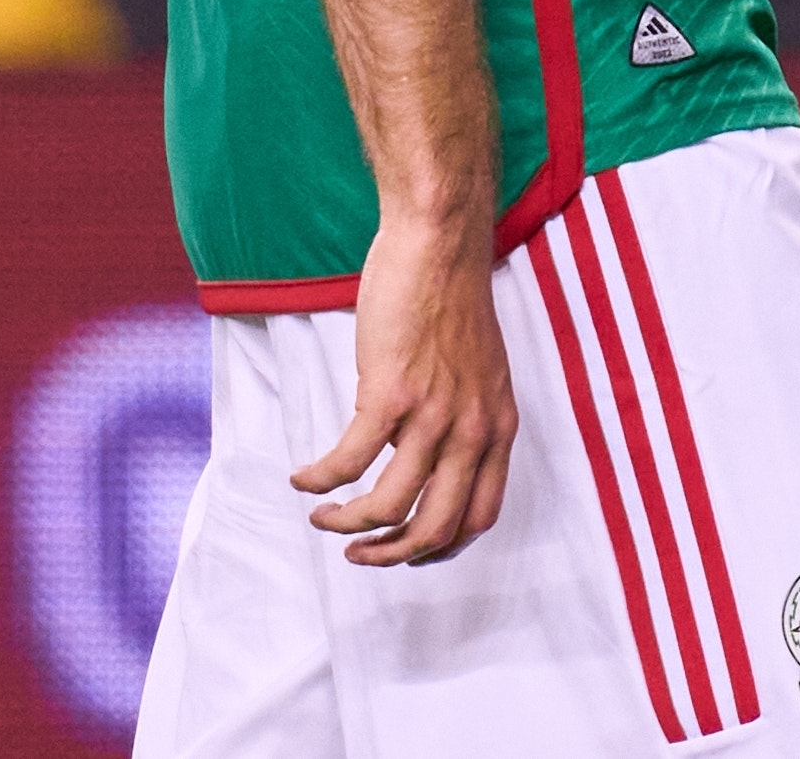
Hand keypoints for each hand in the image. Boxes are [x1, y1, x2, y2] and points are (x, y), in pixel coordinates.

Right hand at [293, 208, 516, 565]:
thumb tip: (418, 454)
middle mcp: (472, 429)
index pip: (479, 515)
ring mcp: (433, 415)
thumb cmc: (452, 298)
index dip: (440, 547)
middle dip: (390, 554)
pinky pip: (347, 462)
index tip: (407, 550)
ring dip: (347, 526)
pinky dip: (319, 481)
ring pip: (388, 508)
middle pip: (436, 528)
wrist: (440, 242)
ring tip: (321, 518)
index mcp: (497, 426)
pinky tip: (301, 478)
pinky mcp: (390, 395)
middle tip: (357, 556)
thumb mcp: (479, 371)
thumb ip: (461, 416)